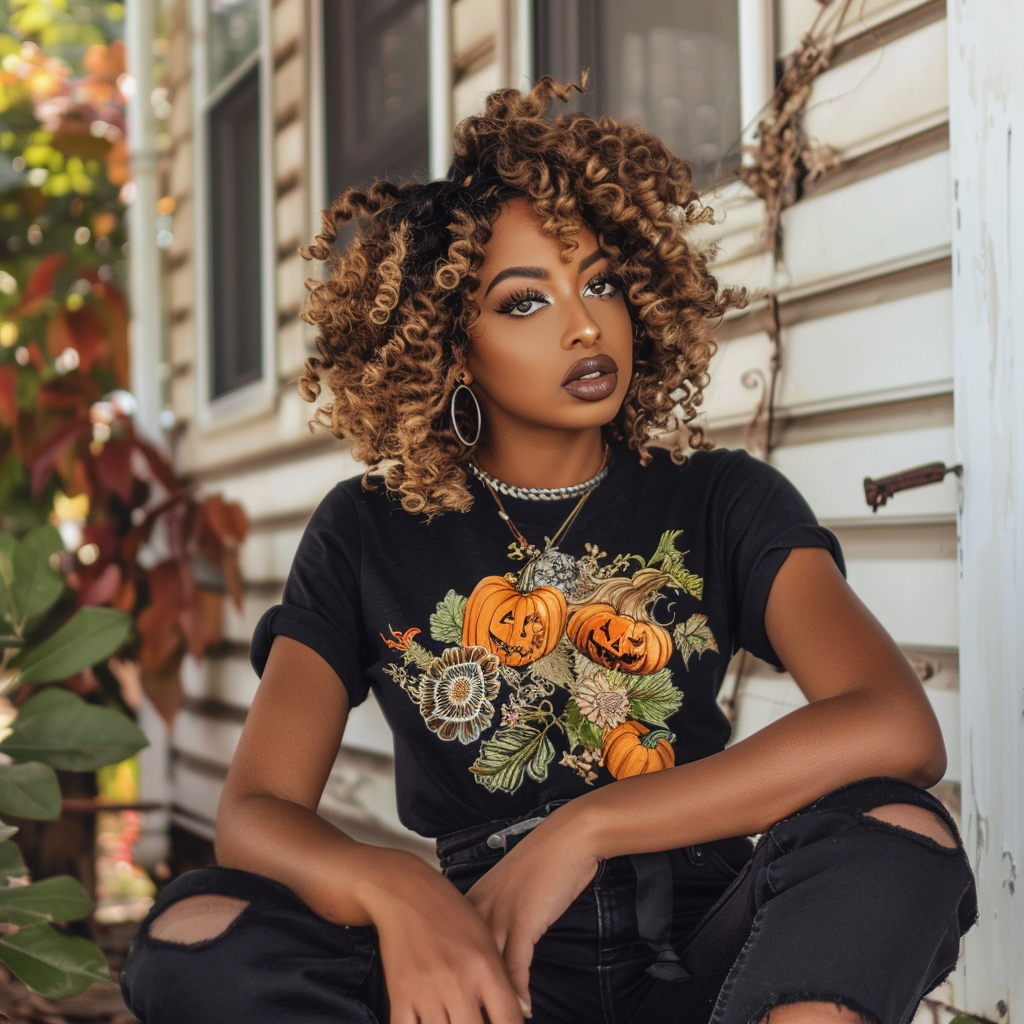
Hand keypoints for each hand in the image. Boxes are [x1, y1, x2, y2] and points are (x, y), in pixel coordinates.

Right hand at [367, 855, 525, 1023]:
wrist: (405, 890)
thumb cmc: (450, 911)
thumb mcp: (484, 937)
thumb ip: (503, 975)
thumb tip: (523, 1011)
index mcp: (484, 964)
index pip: (508, 1018)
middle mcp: (458, 980)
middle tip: (474, 1019)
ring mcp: (427, 989)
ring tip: (455, 1018)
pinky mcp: (400, 993)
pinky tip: (429, 1022)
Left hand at [465, 808, 599, 1015]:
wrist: (569, 837)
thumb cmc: (543, 862)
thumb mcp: (509, 890)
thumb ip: (495, 915)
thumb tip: (494, 949)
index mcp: (471, 900)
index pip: (450, 947)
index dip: (452, 977)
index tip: (455, 1000)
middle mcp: (479, 908)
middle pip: (463, 963)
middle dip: (467, 993)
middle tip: (472, 1016)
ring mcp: (499, 914)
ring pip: (487, 969)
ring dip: (493, 1001)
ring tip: (496, 1020)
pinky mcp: (523, 920)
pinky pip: (516, 966)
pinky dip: (519, 992)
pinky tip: (524, 1009)